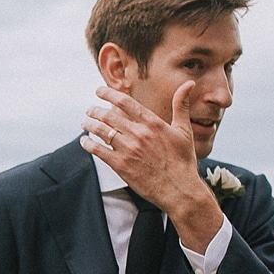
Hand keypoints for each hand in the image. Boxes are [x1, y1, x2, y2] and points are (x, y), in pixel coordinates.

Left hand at [80, 82, 220, 247]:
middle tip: (89, 109)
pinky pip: (98, 150)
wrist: (180, 191)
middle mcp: (138, 133)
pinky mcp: (120, 165)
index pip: (124, 101)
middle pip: (107, 115)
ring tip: (85, 122)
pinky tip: (84, 141)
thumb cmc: (184, 161)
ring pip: (100, 130)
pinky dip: (88, 143)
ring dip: (89, 124)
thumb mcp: (184, 131)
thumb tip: (189, 83)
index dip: (107, 93)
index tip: (99, 91)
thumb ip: (181, 105)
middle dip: (94, 110)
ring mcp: (128, 149)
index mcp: (152, 122)